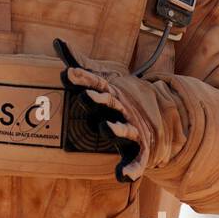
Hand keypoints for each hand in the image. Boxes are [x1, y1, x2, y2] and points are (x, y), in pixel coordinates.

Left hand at [63, 66, 155, 182]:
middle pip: (109, 103)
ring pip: (123, 129)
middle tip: (86, 96)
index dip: (82, 79)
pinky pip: (136, 161)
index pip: (96, 82)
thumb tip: (57, 42)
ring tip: (104, 128)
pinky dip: (132, 168)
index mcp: (111, 93)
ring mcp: (132, 128)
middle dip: (98, 99)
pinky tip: (122, 175)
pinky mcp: (141, 150)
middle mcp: (122, 109)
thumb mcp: (103, 79)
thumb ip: (80, 64)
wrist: (161, 119)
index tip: (67, 73)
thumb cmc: (120, 99)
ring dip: (115, 129)